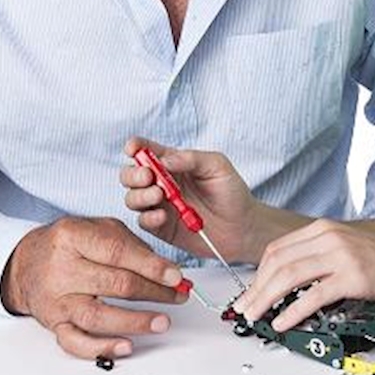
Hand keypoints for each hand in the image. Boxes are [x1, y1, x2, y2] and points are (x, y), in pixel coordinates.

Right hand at [1, 215, 186, 358]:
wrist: (26, 262)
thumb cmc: (67, 244)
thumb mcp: (97, 228)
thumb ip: (131, 246)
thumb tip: (167, 271)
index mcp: (73, 237)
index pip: (118, 252)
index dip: (151, 266)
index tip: (176, 276)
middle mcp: (62, 269)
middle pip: (115, 284)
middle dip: (154, 292)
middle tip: (178, 296)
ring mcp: (57, 299)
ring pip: (98, 316)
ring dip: (135, 321)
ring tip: (161, 322)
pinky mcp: (54, 324)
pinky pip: (76, 342)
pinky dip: (102, 348)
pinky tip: (126, 346)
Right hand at [120, 137, 262, 263]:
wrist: (243, 227)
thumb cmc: (232, 192)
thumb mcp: (216, 166)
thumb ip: (190, 158)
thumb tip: (163, 160)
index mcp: (173, 163)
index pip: (146, 150)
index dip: (135, 147)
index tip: (132, 148)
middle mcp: (162, 183)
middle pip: (131, 175)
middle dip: (133, 174)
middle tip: (148, 176)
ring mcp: (160, 206)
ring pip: (132, 198)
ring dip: (140, 195)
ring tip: (160, 195)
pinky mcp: (161, 228)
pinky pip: (143, 222)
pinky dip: (148, 217)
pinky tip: (163, 216)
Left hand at [232, 219, 374, 331]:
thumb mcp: (348, 249)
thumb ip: (320, 258)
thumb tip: (289, 284)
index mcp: (324, 229)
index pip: (278, 249)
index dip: (258, 274)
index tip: (249, 293)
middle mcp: (329, 236)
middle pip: (278, 262)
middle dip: (255, 289)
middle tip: (244, 309)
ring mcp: (341, 255)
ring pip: (289, 276)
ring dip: (266, 299)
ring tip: (256, 317)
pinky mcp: (353, 276)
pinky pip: (313, 295)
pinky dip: (292, 311)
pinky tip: (283, 322)